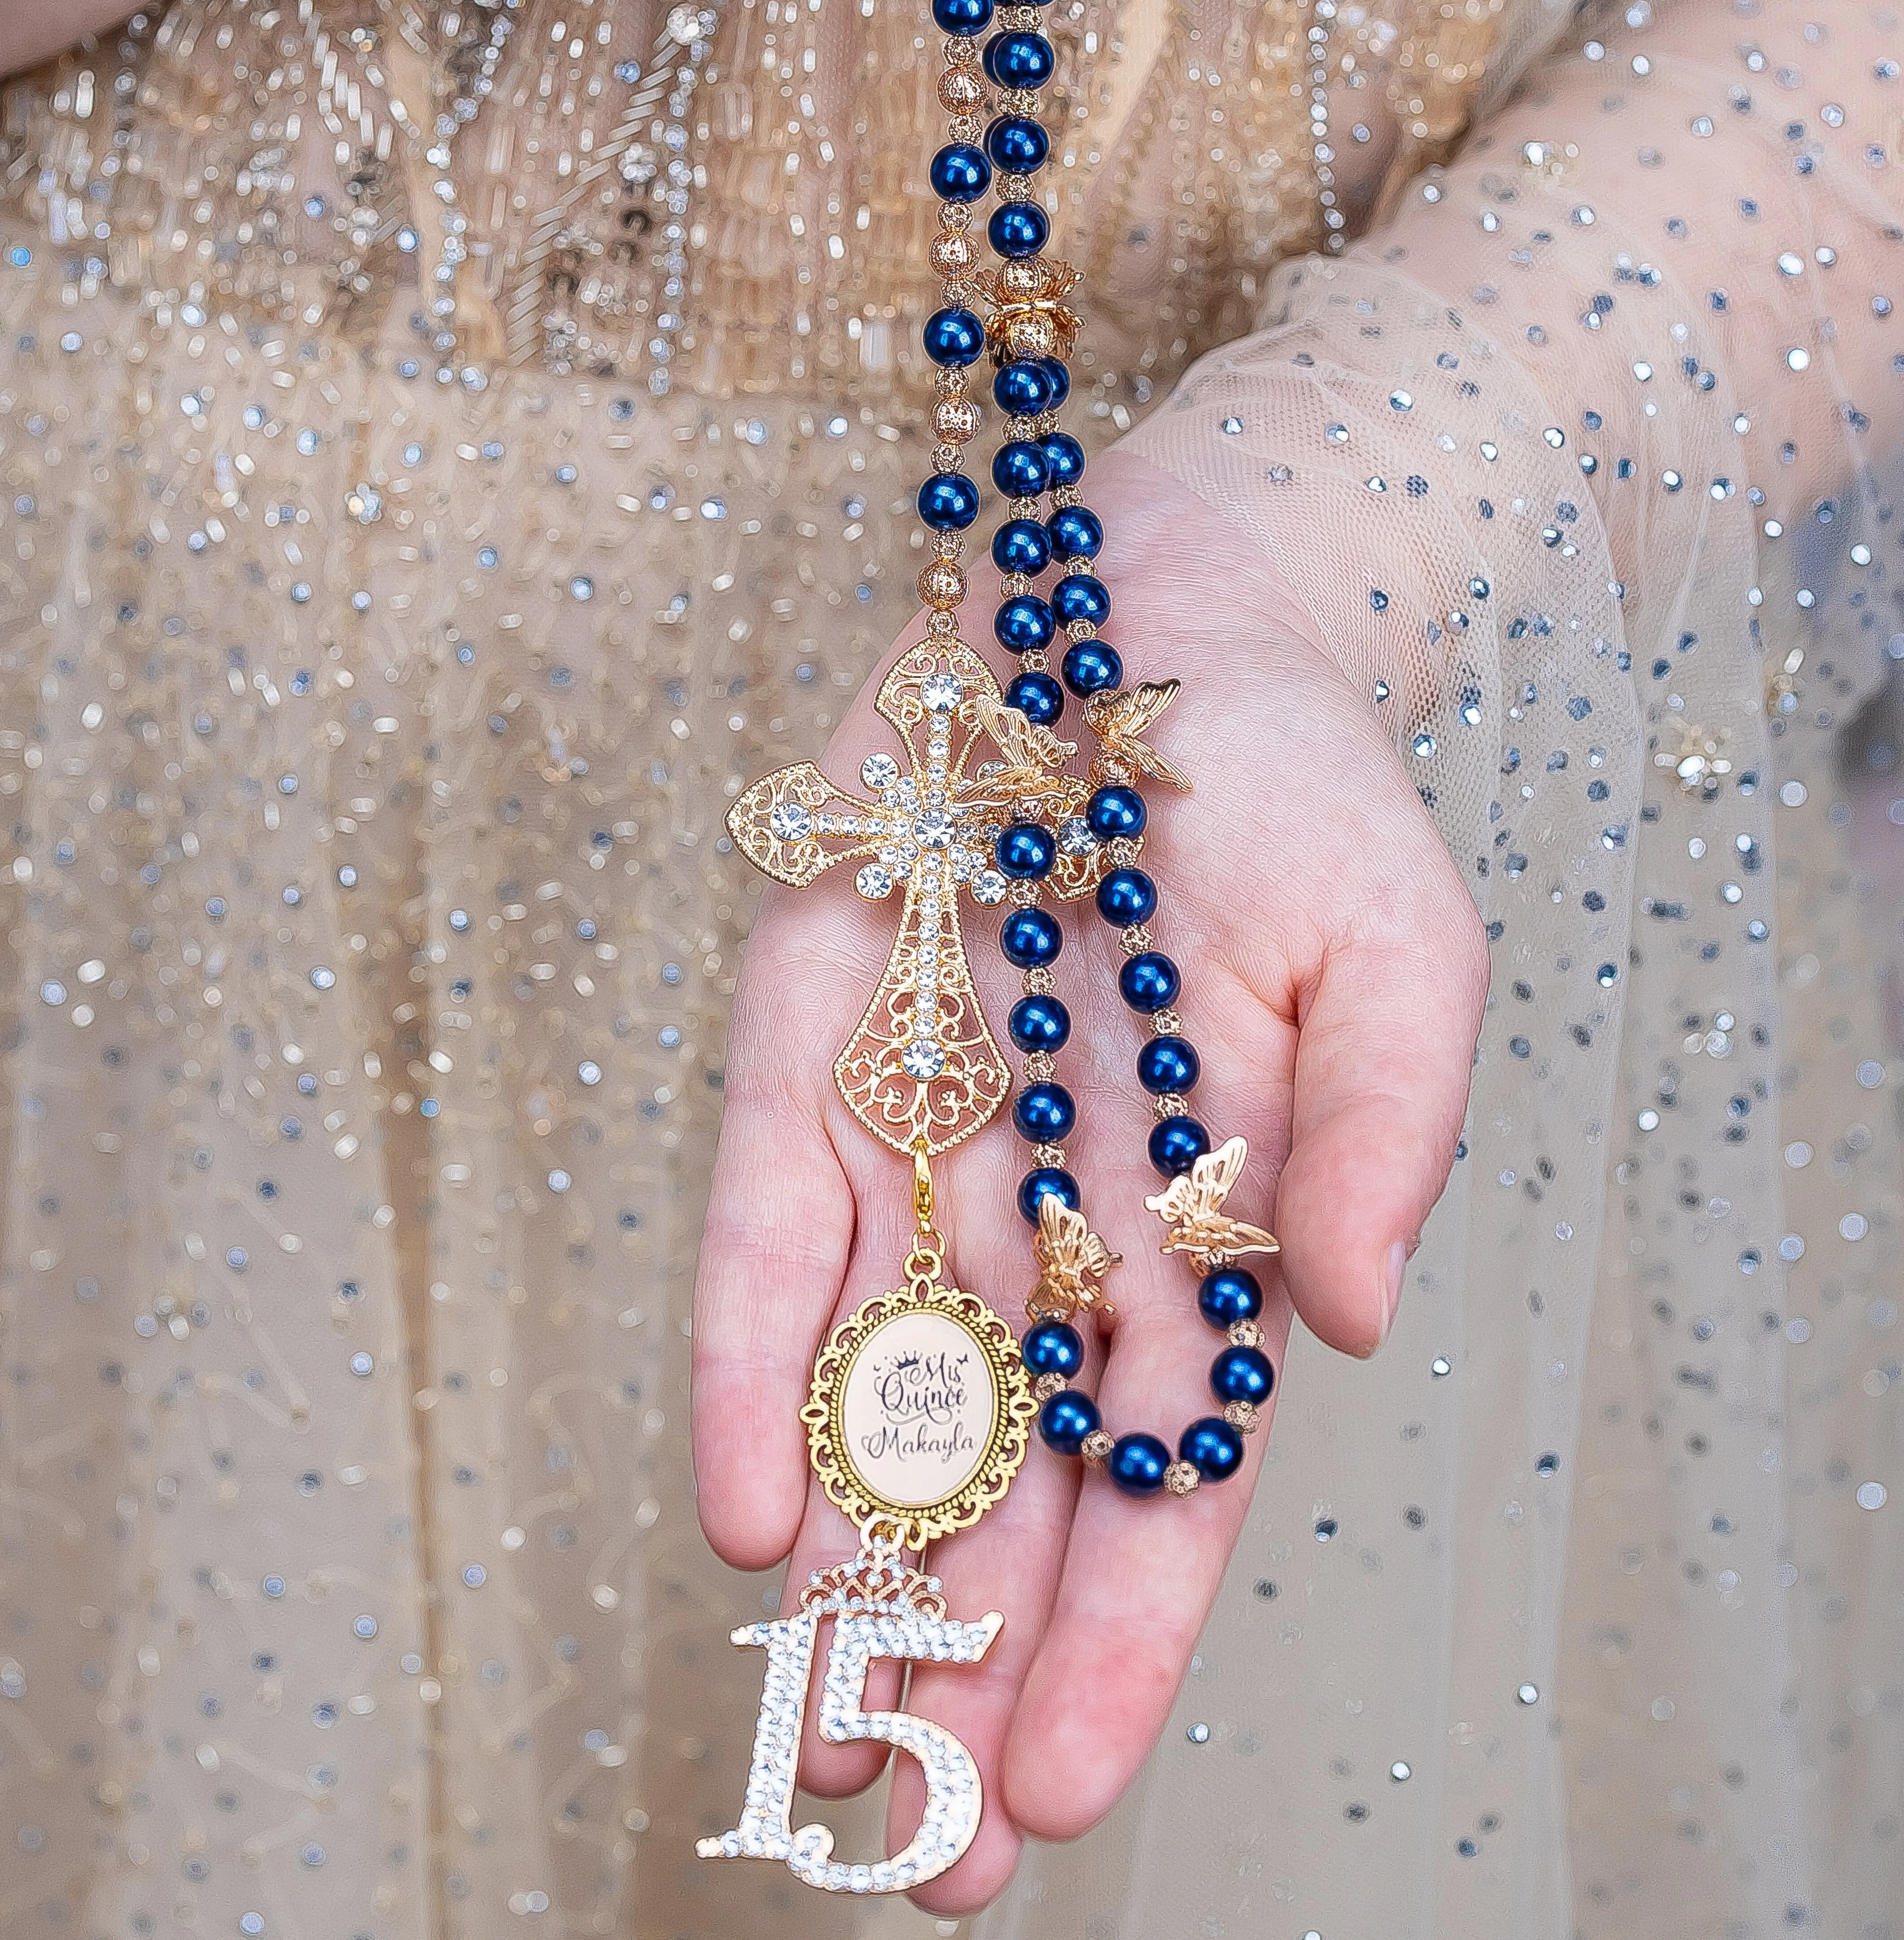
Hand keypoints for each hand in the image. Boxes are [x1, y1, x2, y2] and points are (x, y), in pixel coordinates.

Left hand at [693, 450, 1486, 1908]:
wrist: (1178, 615)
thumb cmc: (1313, 799)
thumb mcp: (1406, 955)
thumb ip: (1383, 1136)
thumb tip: (1343, 1319)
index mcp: (1197, 1219)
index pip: (1157, 1469)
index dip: (1117, 1631)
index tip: (1069, 1791)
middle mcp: (1046, 1203)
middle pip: (996, 1462)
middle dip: (961, 1650)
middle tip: (920, 1846)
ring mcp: (918, 1121)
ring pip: (870, 1380)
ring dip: (850, 1557)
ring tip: (822, 1733)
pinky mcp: (809, 1023)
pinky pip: (764, 1217)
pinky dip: (748, 1358)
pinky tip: (749, 1504)